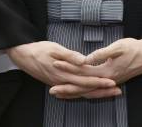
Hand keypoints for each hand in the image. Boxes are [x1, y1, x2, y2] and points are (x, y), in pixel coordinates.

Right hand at [6, 42, 120, 98]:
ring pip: (81, 92)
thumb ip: (70, 55)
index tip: (112, 82)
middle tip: (117, 91)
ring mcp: (61, 84)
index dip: (100, 81)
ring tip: (109, 92)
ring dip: (96, 93)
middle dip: (103, 90)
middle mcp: (64, 82)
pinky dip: (85, 93)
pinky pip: (74, 92)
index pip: (86, 79)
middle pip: (86, 89)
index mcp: (64, 73)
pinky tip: (91, 93)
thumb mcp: (54, 48)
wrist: (23, 56)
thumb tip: (83, 60)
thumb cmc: (39, 50)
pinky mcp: (58, 84)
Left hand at [49, 37, 141, 97]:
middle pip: (83, 87)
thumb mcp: (119, 46)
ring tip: (60, 94)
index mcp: (106, 72)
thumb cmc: (134, 48)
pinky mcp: (110, 81)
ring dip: (74, 92)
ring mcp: (109, 82)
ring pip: (88, 90)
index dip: (68, 68)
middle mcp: (106, 80)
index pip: (83, 72)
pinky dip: (83, 91)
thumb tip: (88, 59)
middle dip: (67, 88)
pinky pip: (93, 89)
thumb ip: (102, 53)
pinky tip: (77, 91)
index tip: (56, 63)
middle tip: (52, 90)